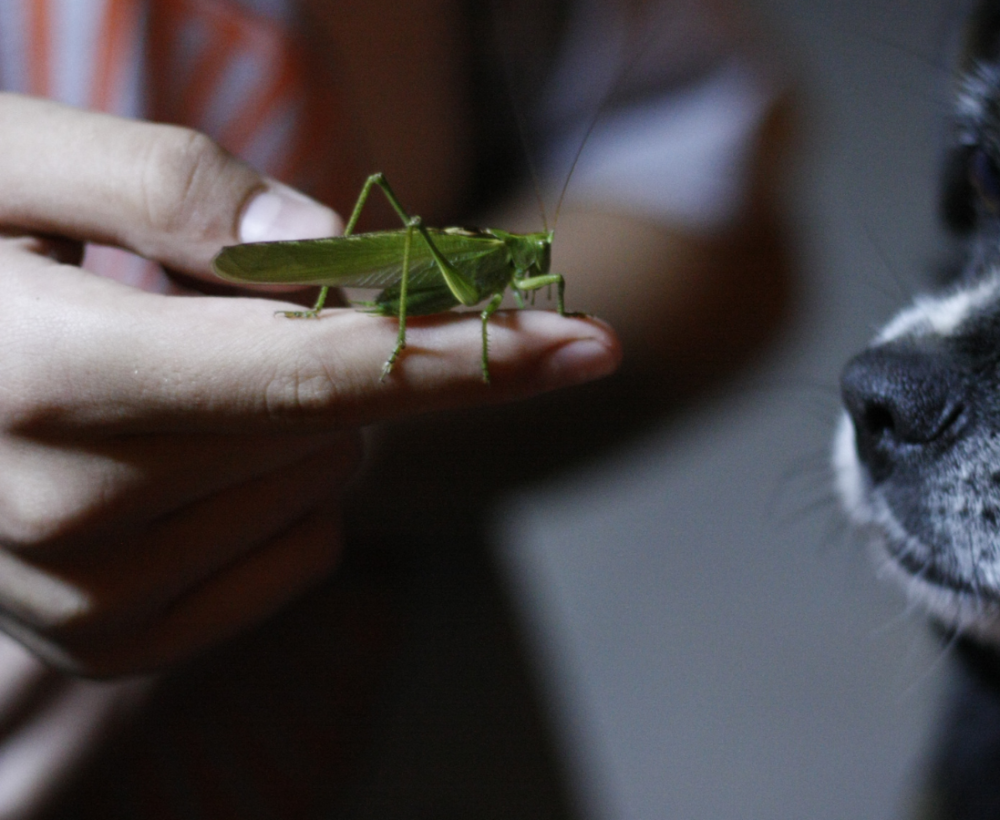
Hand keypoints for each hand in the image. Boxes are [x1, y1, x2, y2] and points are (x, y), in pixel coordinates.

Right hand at [0, 94, 619, 675]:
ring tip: (165, 368)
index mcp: (45, 378)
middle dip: (337, 344)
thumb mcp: (5, 159)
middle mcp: (65, 515)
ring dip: (297, 414)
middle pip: (334, 420)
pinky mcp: (109, 644)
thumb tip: (330, 252)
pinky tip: (177, 449)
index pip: (317, 371)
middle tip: (238, 294)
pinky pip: (298, 555)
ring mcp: (85, 600)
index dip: (470, 352)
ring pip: (323, 483)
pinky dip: (280, 491)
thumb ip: (168, 187)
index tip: (588, 340)